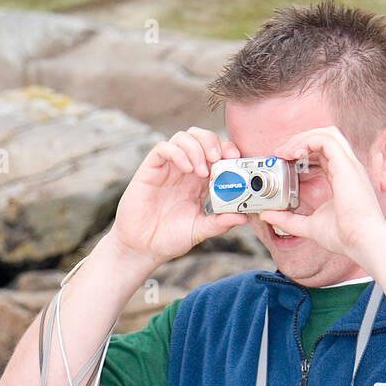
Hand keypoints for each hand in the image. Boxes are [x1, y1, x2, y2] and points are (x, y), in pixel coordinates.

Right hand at [108, 128, 246, 267]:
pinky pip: (164, 148)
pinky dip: (178, 153)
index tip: (236, 159)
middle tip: (218, 158)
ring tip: (202, 170)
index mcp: (201, 182)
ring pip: (183, 137)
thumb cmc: (170, 238)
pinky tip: (186, 169)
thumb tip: (243, 216)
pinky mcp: (151, 169)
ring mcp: (168, 168)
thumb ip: (220, 223)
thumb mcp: (200, 230)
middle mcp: (186, 170)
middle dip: (213, 142)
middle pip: (201, 137)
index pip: (217, 153)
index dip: (227, 149)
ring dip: (197, 147)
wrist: (142, 247)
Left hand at [260, 126, 385, 259]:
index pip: (325, 152)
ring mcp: (350, 165)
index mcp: (344, 179)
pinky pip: (326, 139)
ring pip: (327, 133)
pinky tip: (294, 154)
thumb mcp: (310, 226)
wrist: (363, 242)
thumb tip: (267, 215)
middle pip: (326, 137)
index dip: (304, 151)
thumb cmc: (346, 237)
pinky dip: (307, 141)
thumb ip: (289, 220)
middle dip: (301, 140)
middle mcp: (349, 168)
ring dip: (302, 138)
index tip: (285, 161)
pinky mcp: (347, 165)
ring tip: (285, 152)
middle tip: (281, 153)